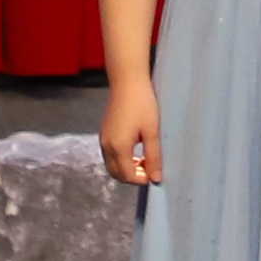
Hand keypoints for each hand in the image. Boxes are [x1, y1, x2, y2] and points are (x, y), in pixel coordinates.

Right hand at [101, 66, 162, 188]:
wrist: (127, 81)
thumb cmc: (141, 103)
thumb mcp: (152, 131)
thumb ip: (154, 157)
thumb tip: (156, 177)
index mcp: (118, 147)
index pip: (128, 176)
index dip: (142, 179)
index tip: (155, 173)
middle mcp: (107, 146)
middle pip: (117, 174)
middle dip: (133, 176)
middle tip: (150, 168)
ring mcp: (103, 139)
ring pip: (112, 165)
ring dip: (127, 168)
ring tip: (144, 159)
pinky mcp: (104, 133)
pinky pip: (110, 155)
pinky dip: (121, 159)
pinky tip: (135, 149)